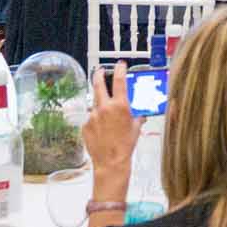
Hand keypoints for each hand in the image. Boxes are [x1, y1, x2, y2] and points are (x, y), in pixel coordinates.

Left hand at [81, 66, 138, 185]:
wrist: (111, 162)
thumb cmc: (125, 146)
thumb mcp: (136, 127)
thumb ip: (137, 115)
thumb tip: (141, 111)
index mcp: (120, 106)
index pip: (119, 80)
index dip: (120, 70)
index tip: (120, 65)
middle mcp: (104, 107)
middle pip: (98, 84)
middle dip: (99, 75)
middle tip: (100, 71)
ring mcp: (93, 116)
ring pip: (95, 103)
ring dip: (100, 104)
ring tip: (106, 115)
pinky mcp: (85, 125)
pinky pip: (90, 118)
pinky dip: (96, 120)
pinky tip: (101, 130)